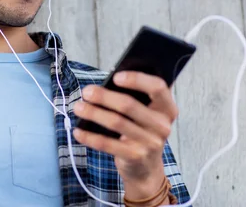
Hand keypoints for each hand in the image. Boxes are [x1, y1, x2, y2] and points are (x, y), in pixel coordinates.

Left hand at [73, 71, 176, 197]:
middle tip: (86, 91)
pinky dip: (90, 137)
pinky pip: (108, 144)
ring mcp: (150, 143)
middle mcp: (162, 125)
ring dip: (93, 113)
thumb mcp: (145, 114)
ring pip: (116, 123)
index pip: (157, 87)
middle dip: (104, 96)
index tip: (115, 76)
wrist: (146, 168)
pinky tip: (78, 131)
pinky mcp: (135, 157)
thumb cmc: (141, 130)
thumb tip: (104, 85)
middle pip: (129, 105)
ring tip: (78, 107)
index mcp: (167, 108)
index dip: (136, 79)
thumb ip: (134, 98)